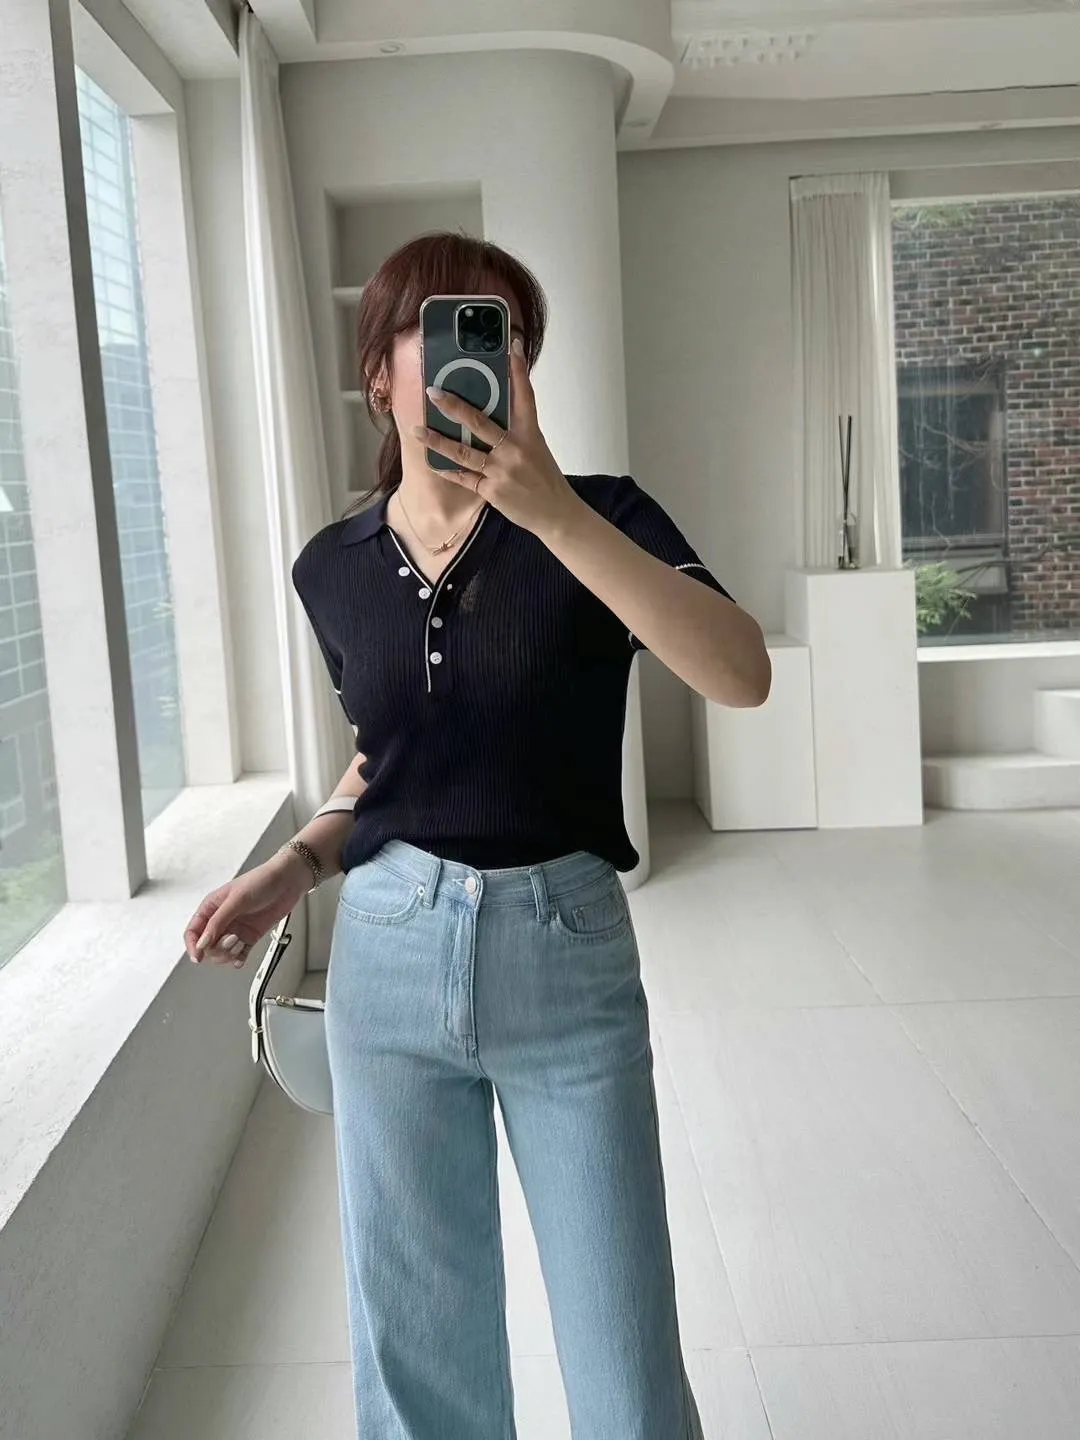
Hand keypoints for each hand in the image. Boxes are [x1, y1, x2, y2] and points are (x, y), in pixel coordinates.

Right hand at [183, 851, 312, 968]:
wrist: (288, 881)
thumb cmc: (262, 881)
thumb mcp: (237, 899)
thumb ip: (218, 922)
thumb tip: (202, 943)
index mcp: (212, 907)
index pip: (193, 931)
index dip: (193, 946)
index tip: (198, 957)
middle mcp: (222, 920)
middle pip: (206, 946)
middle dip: (216, 949)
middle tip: (231, 940)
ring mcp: (235, 929)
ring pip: (221, 953)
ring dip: (229, 953)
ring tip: (240, 942)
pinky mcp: (249, 936)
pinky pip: (238, 954)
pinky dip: (239, 959)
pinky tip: (241, 957)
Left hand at [412, 336, 582, 540]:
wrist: (555, 514)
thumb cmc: (545, 478)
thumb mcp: (536, 447)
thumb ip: (516, 429)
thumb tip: (490, 412)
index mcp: (530, 434)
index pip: (525, 396)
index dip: (518, 370)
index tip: (510, 346)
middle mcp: (515, 449)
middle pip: (480, 422)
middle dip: (454, 406)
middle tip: (433, 392)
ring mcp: (502, 471)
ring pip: (464, 452)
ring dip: (438, 440)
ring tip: (418, 430)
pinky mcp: (492, 490)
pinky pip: (464, 478)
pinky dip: (448, 470)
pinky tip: (432, 461)